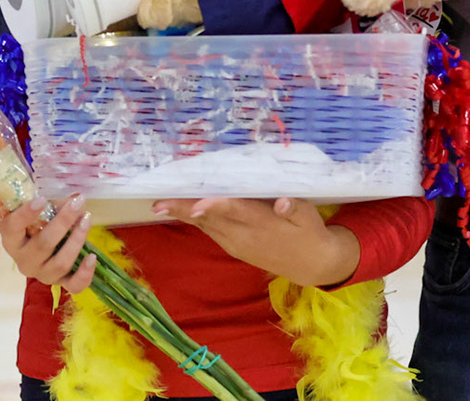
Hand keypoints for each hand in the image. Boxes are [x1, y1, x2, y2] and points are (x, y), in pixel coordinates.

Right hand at [0, 195, 96, 293]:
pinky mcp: (59, 283)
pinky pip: (73, 285)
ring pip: (60, 263)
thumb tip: (75, 199)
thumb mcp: (37, 210)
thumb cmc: (35, 222)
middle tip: (77, 203)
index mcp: (11, 240)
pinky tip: (92, 257)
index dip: (26, 214)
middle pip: (43, 245)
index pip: (13, 228)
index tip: (42, 199)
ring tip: (86, 220)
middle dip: (63, 222)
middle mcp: (24, 261)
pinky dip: (84, 273)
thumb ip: (51, 204)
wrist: (38, 243)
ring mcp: (42, 274)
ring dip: (76, 240)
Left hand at [151, 197, 359, 288]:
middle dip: (183, 210)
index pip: (235, 211)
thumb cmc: (310, 233)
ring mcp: (237, 244)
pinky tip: (180, 209)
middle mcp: (244, 236)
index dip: (215, 207)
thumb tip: (281, 202)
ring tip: (159, 204)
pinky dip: (193, 219)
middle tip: (157, 203)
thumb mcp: (310, 218)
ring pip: (205, 226)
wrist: (312, 265)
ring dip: (182, 215)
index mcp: (262, 224)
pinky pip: (210, 231)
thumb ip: (295, 207)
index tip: (196, 204)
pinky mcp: (234, 248)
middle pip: (210, 220)